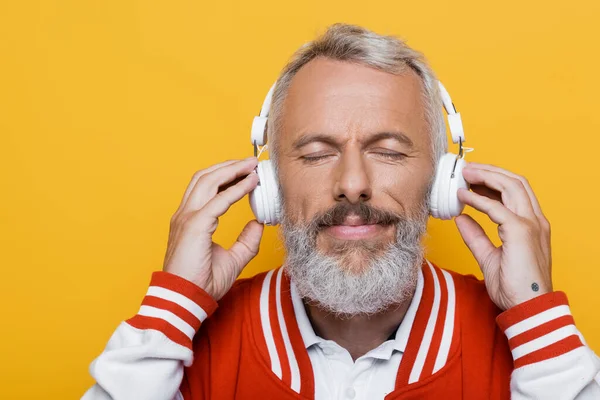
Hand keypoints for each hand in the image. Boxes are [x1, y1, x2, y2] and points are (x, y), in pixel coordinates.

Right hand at [163, 157, 263, 300]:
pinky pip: (218, 200)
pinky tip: (250, 184)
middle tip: (250, 161)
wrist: (186, 300)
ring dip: (231, 169)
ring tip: (250, 165)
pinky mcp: (194, 225)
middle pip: (206, 177)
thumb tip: (258, 224)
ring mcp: (187, 218)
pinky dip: (236, 189)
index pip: (206, 188)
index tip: (246, 172)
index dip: (226, 176)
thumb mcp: (233, 259)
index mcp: (190, 220)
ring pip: (208, 181)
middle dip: (229, 165)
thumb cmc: (202, 283)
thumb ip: (246, 241)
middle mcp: (185, 214)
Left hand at [455, 162, 551, 309]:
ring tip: (465, 173)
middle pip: (515, 182)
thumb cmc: (515, 288)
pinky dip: (479, 199)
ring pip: (511, 186)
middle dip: (490, 171)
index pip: (515, 191)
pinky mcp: (521, 232)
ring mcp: (531, 224)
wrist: (527, 308)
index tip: (471, 178)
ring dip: (486, 176)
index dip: (493, 180)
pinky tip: (463, 196)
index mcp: (532, 225)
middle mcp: (535, 220)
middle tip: (466, 169)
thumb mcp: (489, 257)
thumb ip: (475, 236)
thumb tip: (461, 219)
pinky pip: (497, 208)